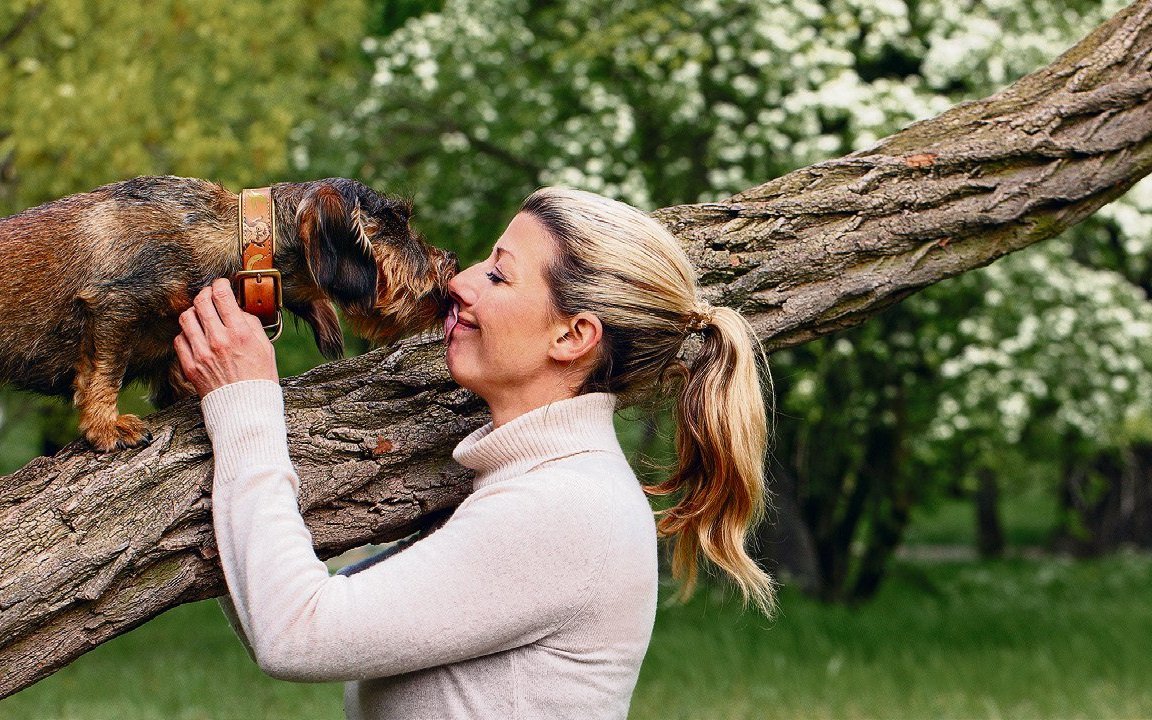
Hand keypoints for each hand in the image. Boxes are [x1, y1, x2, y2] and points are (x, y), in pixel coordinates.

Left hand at [175, 278, 278, 396]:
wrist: (246, 410)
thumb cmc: (260, 378)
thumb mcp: (265, 347)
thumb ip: (251, 324)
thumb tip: (237, 309)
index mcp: (240, 333)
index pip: (222, 295)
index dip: (220, 284)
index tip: (222, 285)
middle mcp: (218, 340)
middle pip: (200, 302)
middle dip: (205, 294)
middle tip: (210, 296)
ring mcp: (201, 353)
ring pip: (186, 318)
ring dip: (194, 313)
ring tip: (201, 317)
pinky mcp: (190, 366)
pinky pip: (179, 340)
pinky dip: (186, 335)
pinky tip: (196, 338)